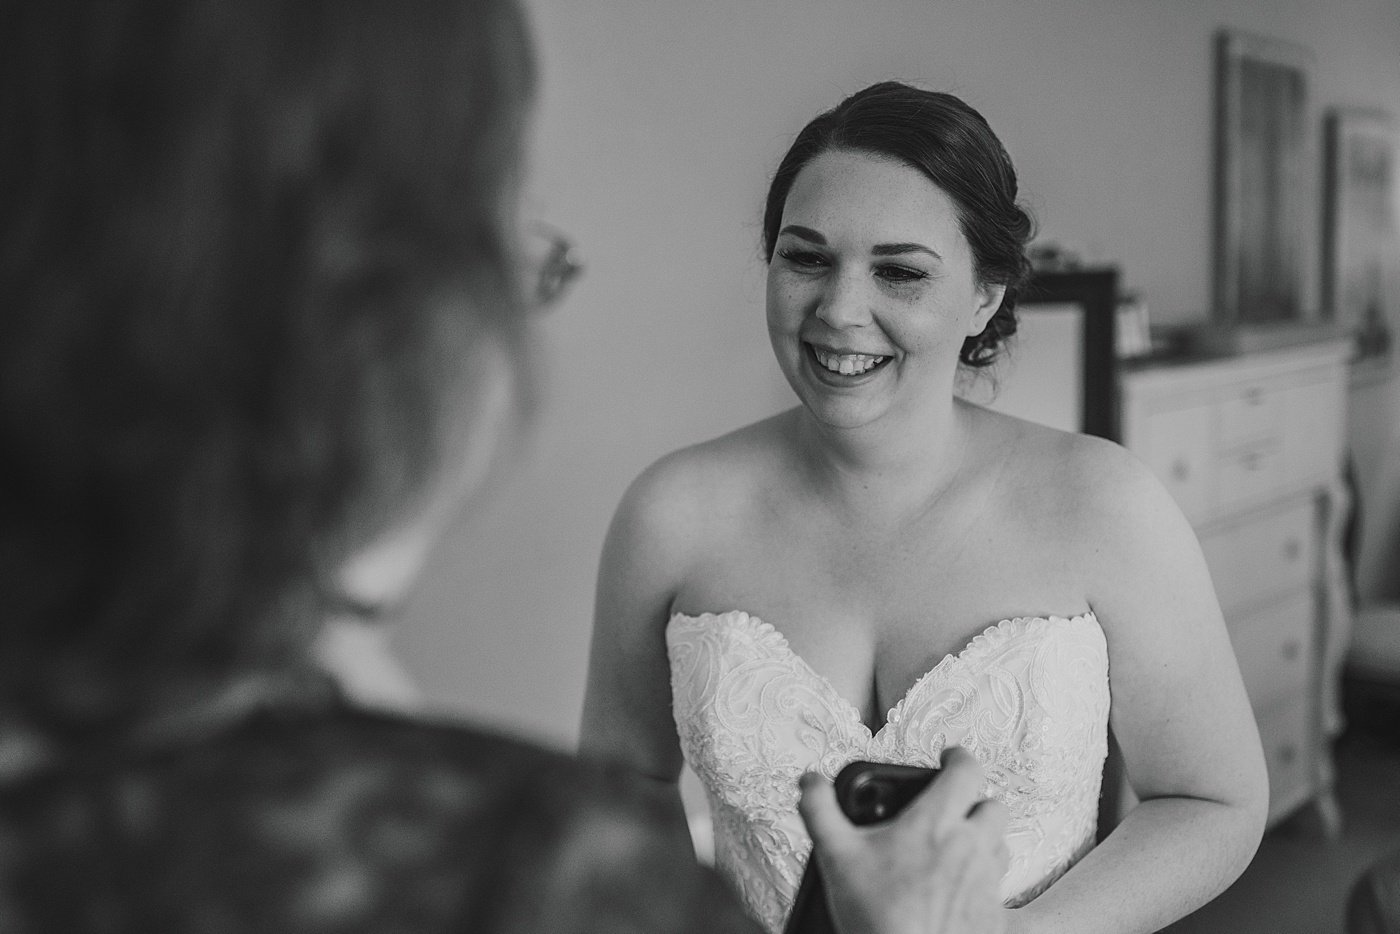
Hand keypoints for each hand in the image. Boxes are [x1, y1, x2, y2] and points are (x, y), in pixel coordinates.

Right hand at [797, 747, 1010, 933]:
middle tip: (951, 808)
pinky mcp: (995, 916)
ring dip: (982, 840)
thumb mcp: (836, 857)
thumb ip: (820, 810)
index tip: (947, 758)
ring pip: (1000, 846)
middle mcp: (972, 847)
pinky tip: (954, 891)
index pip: (967, 769)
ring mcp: (988, 882)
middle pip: (993, 805)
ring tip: (952, 850)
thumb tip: (810, 781)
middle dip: (975, 801)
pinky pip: (998, 888)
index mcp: (937, 823)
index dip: (958, 756)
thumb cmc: (877, 918)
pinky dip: (981, 882)